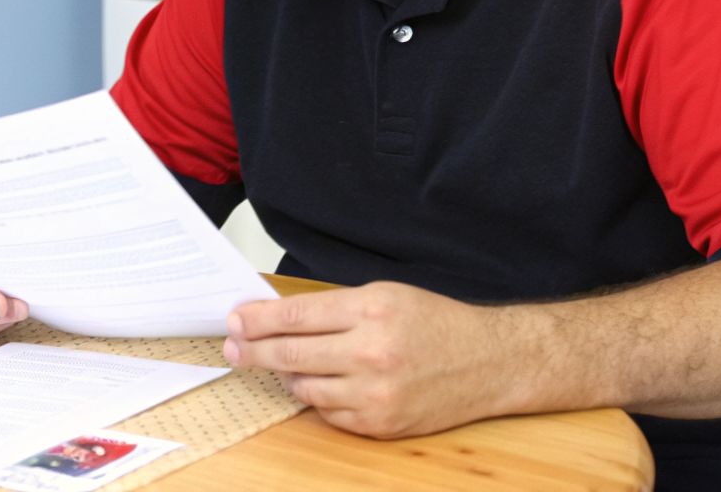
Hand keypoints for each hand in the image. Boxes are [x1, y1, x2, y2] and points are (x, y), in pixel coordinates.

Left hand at [223, 281, 492, 438]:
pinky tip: (324, 384)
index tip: (234, 321)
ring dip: (288, 375)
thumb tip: (278, 319)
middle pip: (291, 353)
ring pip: (305, 387)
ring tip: (284, 364)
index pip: (295, 316)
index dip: (256, 319)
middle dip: (253, 350)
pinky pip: (328, 413)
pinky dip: (320, 399)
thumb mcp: (386, 296)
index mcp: (371, 310)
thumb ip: (334, 309)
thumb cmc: (436, 324)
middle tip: (233, 347)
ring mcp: (375, 393)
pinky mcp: (380, 423)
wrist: (487, 362)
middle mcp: (371, 351)